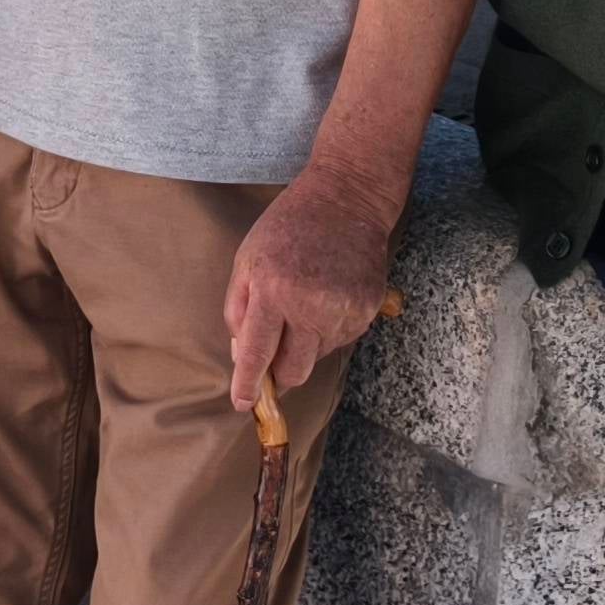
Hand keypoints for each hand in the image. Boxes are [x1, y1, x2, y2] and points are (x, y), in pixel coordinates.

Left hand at [223, 166, 398, 411]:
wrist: (347, 199)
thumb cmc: (288, 226)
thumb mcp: (247, 259)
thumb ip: (238, 310)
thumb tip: (242, 356)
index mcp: (273, 291)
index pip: (257, 354)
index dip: (248, 386)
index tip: (242, 404)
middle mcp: (311, 306)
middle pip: (294, 371)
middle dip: (279, 374)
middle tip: (272, 358)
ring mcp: (344, 310)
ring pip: (318, 357)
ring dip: (305, 345)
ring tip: (305, 303)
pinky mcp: (367, 310)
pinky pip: (341, 340)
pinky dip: (328, 330)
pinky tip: (326, 299)